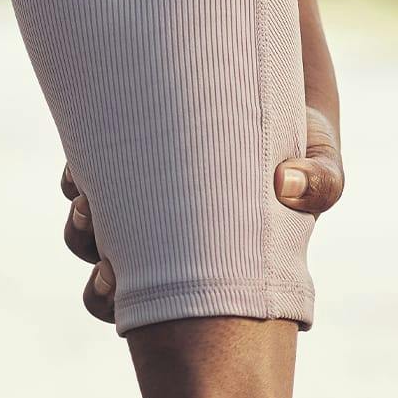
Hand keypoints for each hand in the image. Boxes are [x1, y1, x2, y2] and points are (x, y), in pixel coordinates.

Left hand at [62, 103, 342, 322]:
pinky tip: (84, 163)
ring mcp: (137, 201)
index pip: (139, 307)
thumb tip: (287, 184)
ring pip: (84, 228)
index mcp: (200, 267)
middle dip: (94, 271)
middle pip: (104, 281)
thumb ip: (321, 183)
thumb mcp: (322, 165)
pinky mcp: (123, 156)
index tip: (112, 279)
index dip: (113, 298)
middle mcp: (163, 241)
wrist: (277, 90)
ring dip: (77, 222)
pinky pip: (79, 175)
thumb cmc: (300, 145)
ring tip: (84, 201)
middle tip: (98, 246)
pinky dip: (76, 174)